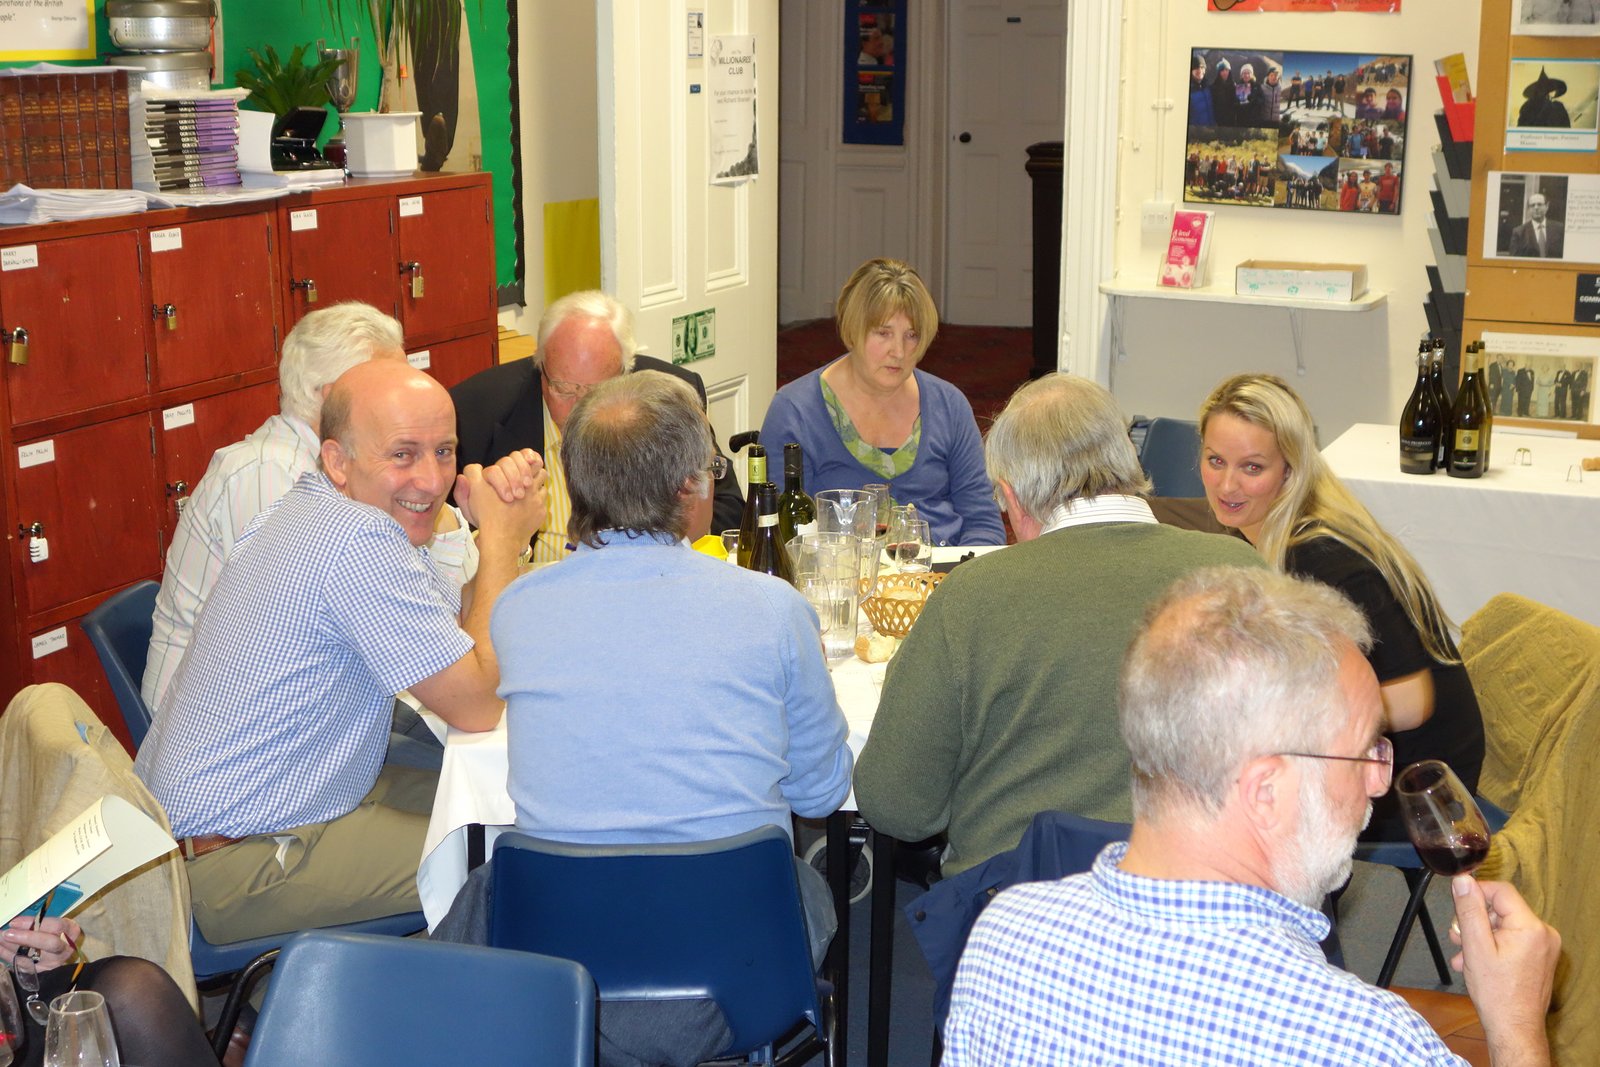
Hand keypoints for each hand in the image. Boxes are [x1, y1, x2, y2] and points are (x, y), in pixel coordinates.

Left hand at [2, 914, 80, 971]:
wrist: (59, 951)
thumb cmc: (55, 932)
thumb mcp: (53, 924)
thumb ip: (38, 923)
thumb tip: (14, 924)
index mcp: (71, 931)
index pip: (54, 926)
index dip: (33, 924)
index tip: (14, 922)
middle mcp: (64, 948)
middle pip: (48, 943)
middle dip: (26, 938)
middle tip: (6, 934)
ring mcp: (53, 962)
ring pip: (32, 956)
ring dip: (11, 948)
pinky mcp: (41, 971)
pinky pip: (22, 965)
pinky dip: (8, 957)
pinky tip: (0, 949)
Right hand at [455, 449, 544, 528]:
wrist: (501, 539)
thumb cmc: (485, 518)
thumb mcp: (468, 499)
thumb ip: (468, 481)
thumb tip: (472, 470)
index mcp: (508, 479)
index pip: (514, 458)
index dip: (516, 461)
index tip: (511, 470)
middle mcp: (523, 484)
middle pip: (533, 464)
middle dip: (527, 468)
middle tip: (521, 479)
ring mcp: (535, 497)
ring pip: (542, 476)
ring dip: (535, 479)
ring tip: (527, 486)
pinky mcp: (541, 509)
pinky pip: (544, 495)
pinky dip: (538, 496)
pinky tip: (529, 502)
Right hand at [1451, 875, 1559, 1061]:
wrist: (1514, 1028)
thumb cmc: (1496, 993)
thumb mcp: (1475, 946)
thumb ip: (1469, 910)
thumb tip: (1463, 880)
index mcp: (1531, 927)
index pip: (1501, 891)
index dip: (1475, 893)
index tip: (1457, 905)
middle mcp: (1544, 933)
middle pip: (1501, 910)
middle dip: (1475, 921)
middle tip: (1457, 938)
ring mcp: (1544, 947)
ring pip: (1504, 926)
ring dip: (1480, 936)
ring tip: (1464, 955)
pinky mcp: (1540, 958)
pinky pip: (1512, 940)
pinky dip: (1493, 947)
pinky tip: (1476, 963)